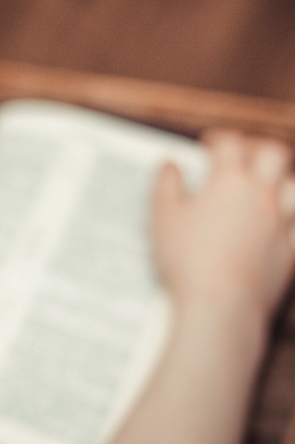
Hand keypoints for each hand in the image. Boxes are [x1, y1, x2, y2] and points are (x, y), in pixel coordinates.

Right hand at [152, 130, 294, 316]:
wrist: (221, 304)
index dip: (218, 139)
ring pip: (291, 185)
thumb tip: (169, 165)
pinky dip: (289, 218)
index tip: (209, 143)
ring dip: (278, 179)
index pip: (229, 143)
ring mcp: (281, 221)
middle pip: (272, 153)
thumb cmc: (188, 261)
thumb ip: (165, 185)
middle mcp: (261, 194)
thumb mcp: (162, 218)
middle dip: (257, 148)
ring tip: (263, 185)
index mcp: (229, 181)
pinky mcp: (290, 248)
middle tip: (241, 155)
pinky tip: (279, 222)